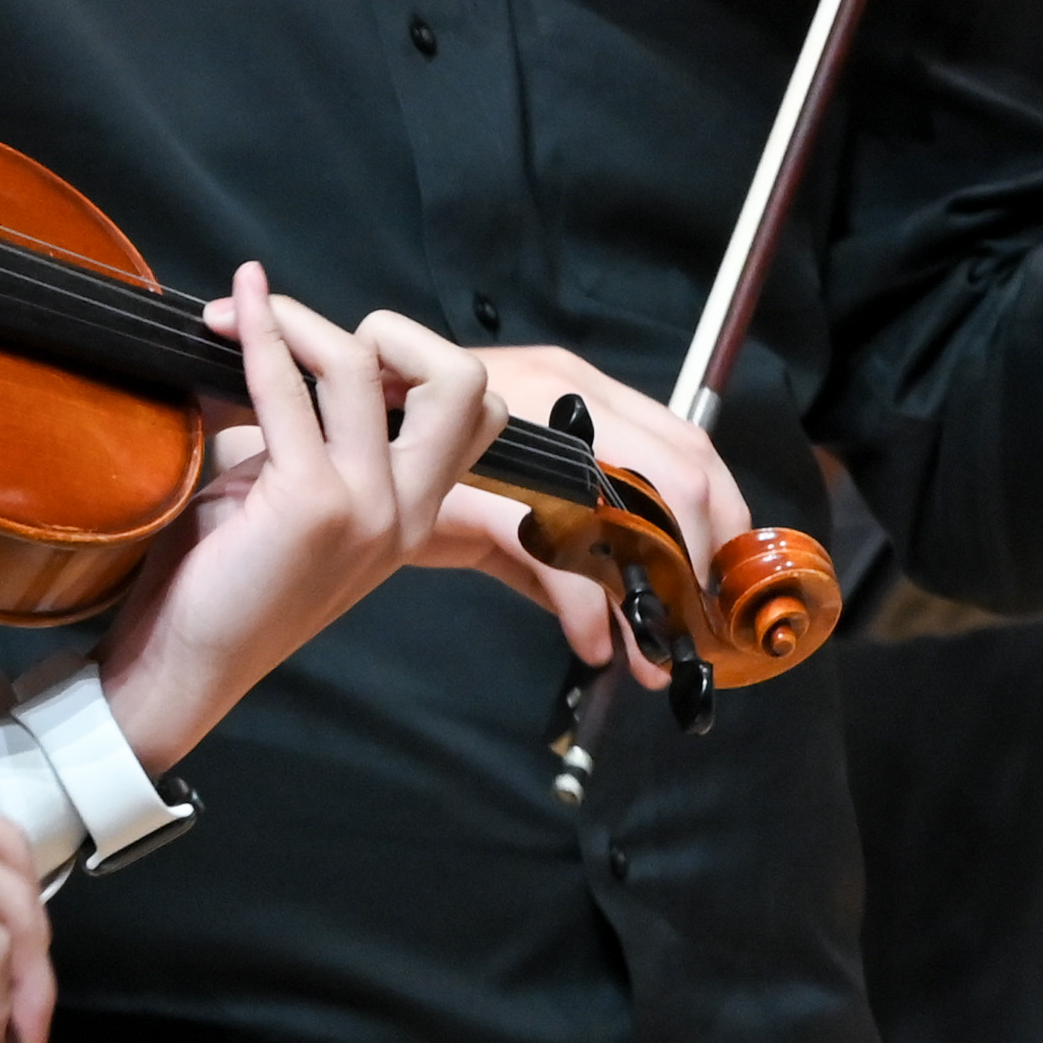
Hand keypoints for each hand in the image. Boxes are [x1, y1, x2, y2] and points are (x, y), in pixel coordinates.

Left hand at [90, 281, 493, 771]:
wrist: (187, 665)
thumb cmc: (223, 580)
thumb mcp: (285, 494)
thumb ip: (303, 429)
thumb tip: (264, 334)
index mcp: (415, 511)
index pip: (480, 416)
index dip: (421, 361)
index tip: (341, 349)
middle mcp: (408, 509)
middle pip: (462, 382)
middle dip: (394, 332)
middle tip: (315, 338)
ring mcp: (367, 507)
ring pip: (364, 366)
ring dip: (300, 320)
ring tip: (245, 313)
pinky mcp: (311, 504)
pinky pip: (288, 388)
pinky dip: (259, 334)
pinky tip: (231, 309)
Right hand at [426, 350, 754, 680]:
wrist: (322, 454)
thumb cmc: (401, 470)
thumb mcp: (500, 502)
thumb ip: (556, 548)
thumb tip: (608, 619)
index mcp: (576, 388)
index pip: (688, 442)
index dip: (719, 518)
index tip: (716, 582)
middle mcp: (565, 394)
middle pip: (682, 475)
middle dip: (696, 563)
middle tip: (691, 630)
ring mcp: (529, 432)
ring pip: (637, 513)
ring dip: (653, 595)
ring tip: (649, 653)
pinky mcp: (490, 484)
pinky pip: (564, 555)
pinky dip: (588, 611)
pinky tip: (590, 645)